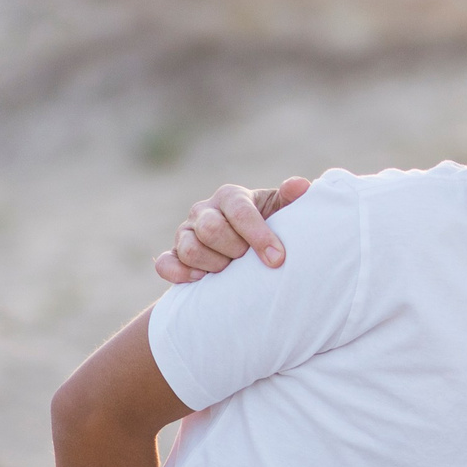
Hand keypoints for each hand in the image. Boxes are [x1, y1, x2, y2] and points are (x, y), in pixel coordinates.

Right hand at [154, 179, 310, 282]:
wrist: (247, 251)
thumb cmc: (269, 227)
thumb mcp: (283, 212)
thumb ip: (292, 199)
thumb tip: (302, 186)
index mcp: (231, 197)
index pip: (240, 211)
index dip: (259, 236)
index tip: (277, 259)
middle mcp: (204, 211)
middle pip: (211, 229)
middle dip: (234, 250)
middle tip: (248, 261)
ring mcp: (185, 232)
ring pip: (189, 248)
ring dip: (214, 265)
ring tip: (230, 271)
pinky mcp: (173, 254)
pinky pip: (164, 263)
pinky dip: (180, 274)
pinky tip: (201, 280)